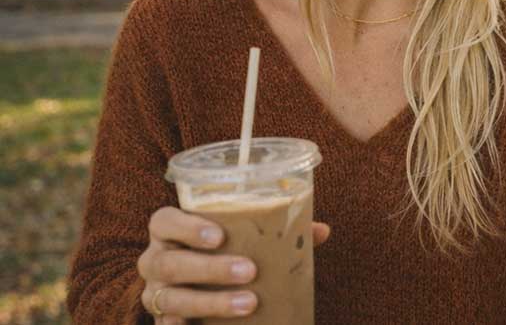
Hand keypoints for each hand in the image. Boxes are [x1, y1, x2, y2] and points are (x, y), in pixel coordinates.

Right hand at [137, 206, 330, 324]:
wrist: (199, 283)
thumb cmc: (225, 251)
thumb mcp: (242, 238)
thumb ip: (275, 231)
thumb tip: (320, 231)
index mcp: (169, 230)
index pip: (163, 221)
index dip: (187, 227)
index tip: (220, 236)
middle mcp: (154, 259)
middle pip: (171, 262)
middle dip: (210, 268)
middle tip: (250, 270)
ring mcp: (154, 292)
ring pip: (171, 298)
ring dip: (211, 302)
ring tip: (249, 303)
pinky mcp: (162, 319)